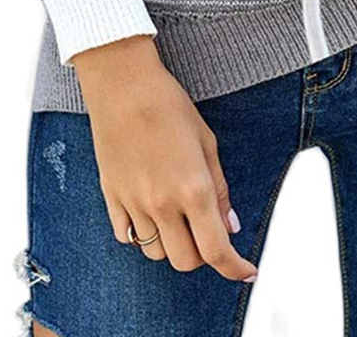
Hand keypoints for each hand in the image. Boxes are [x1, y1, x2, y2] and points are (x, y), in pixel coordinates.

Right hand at [70, 34, 258, 281]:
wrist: (124, 85)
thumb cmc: (169, 105)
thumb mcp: (207, 143)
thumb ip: (219, 189)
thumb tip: (229, 225)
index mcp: (193, 189)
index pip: (216, 251)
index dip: (234, 268)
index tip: (245, 271)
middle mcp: (162, 203)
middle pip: (185, 261)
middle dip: (202, 255)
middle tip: (207, 232)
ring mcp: (133, 203)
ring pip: (155, 253)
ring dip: (171, 245)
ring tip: (177, 218)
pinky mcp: (110, 197)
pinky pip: (126, 235)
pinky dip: (141, 234)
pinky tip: (149, 213)